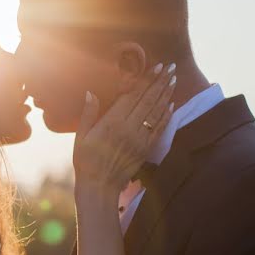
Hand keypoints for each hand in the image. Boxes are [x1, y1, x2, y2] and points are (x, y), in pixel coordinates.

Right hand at [73, 63, 177, 192]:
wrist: (99, 187)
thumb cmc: (85, 161)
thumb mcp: (81, 136)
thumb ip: (88, 113)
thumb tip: (91, 92)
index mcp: (112, 122)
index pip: (133, 95)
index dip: (146, 80)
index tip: (156, 67)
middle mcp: (129, 129)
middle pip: (148, 100)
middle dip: (160, 82)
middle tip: (170, 67)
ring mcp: (139, 140)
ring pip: (156, 112)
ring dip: (166, 95)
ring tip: (173, 80)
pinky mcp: (145, 150)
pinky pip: (159, 129)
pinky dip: (166, 116)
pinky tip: (171, 105)